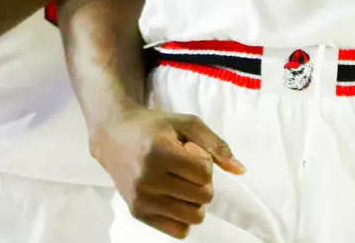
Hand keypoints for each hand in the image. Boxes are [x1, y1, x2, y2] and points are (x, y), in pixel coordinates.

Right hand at [92, 106, 244, 239]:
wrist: (114, 136)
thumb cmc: (154, 127)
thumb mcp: (187, 124)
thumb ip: (216, 145)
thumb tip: (241, 170)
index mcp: (160, 151)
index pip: (204, 172)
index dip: (205, 162)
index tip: (191, 152)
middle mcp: (147, 178)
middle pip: (202, 197)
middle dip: (203, 182)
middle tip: (186, 169)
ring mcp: (141, 198)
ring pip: (193, 217)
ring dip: (195, 202)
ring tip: (181, 184)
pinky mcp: (137, 212)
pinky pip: (177, 231)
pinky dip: (183, 218)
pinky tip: (175, 199)